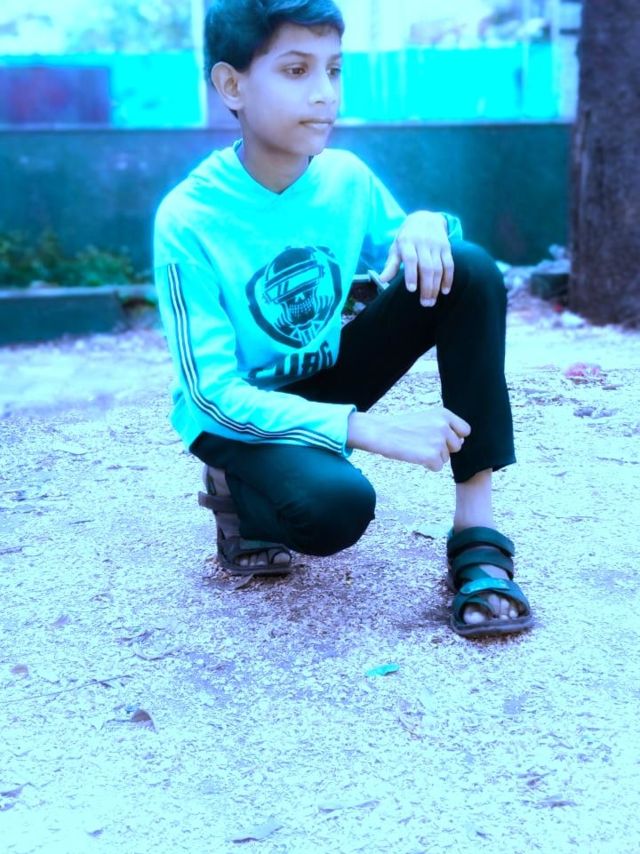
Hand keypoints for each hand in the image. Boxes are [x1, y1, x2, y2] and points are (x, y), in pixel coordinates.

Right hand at [347, 407, 470, 470]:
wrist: (382, 432)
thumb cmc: (401, 426)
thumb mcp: (426, 417)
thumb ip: (444, 426)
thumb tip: (460, 441)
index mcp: (444, 414)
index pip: (465, 430)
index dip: (455, 437)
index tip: (442, 439)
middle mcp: (444, 426)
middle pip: (457, 446)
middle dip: (444, 449)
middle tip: (424, 443)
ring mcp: (439, 441)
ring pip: (446, 458)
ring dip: (434, 457)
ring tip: (417, 448)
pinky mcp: (432, 456)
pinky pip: (438, 467)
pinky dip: (427, 466)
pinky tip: (416, 456)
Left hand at [379, 211, 453, 306]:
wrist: (425, 218)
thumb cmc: (406, 237)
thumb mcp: (395, 247)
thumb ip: (390, 264)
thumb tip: (382, 279)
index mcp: (407, 242)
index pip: (410, 259)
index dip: (411, 274)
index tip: (411, 289)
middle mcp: (422, 243)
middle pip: (426, 267)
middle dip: (426, 286)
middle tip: (425, 303)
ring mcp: (436, 245)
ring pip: (439, 268)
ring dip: (436, 286)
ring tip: (432, 301)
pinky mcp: (446, 247)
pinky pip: (449, 264)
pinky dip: (448, 279)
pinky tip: (445, 291)